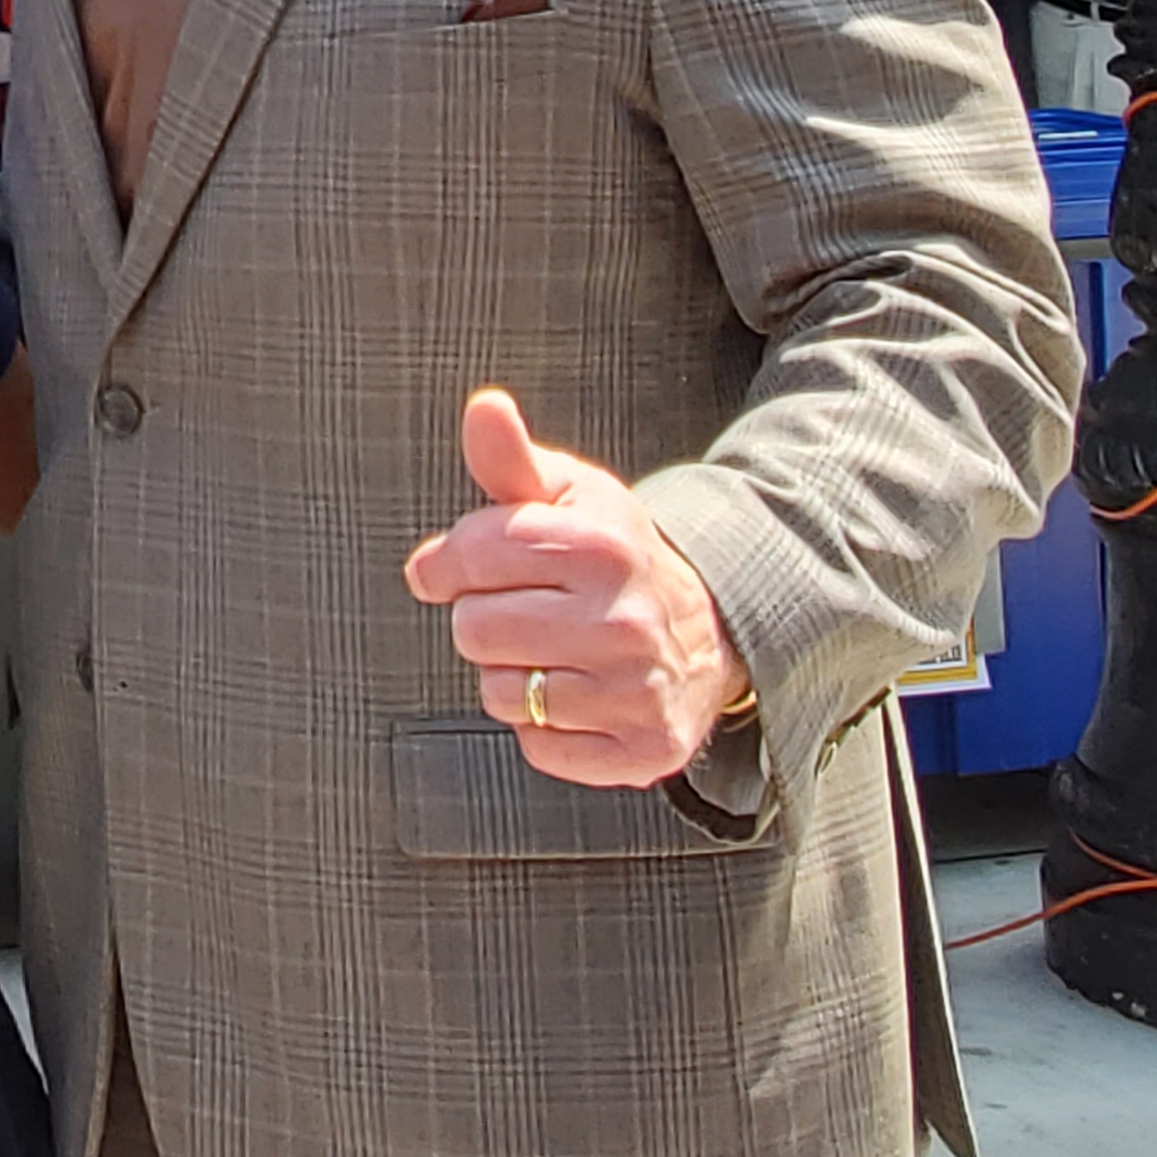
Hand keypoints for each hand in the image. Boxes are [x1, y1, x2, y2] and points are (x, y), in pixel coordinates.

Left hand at [402, 389, 745, 789]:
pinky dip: (547, 728)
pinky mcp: (645, 750)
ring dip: (512, 676)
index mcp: (601, 544)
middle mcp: (624, 618)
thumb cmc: (611, 556)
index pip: (471, 556)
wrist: (709, 629)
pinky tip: (582, 695)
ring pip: (501, 694)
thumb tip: (484, 406)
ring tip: (556, 652)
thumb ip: (510, 458)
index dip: (448, 563)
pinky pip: (540, 747)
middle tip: (527, 610)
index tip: (458, 568)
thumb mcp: (568, 496)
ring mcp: (637, 690)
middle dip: (483, 619)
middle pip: (474, 630)